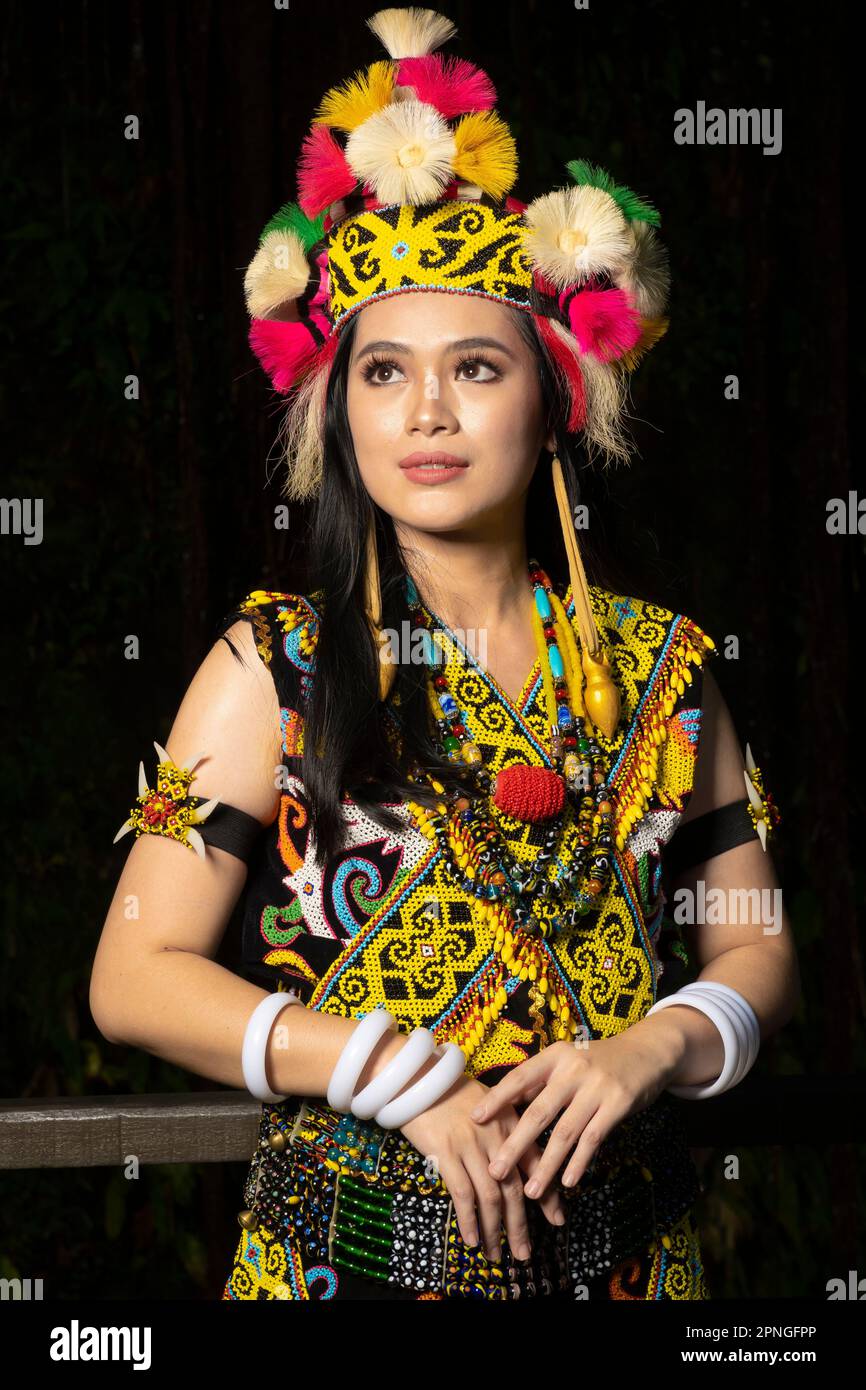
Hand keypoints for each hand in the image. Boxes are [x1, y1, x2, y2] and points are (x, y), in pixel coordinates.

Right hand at [399, 1073, 567, 1263]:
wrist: (418, 1079)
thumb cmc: (452, 1093)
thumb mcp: (489, 1104)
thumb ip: (507, 1129)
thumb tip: (519, 1160)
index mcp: (510, 1123)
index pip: (535, 1164)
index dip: (548, 1196)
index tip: (557, 1221)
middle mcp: (496, 1137)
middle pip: (515, 1189)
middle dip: (520, 1226)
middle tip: (524, 1254)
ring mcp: (471, 1146)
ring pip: (490, 1196)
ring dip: (495, 1231)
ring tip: (496, 1255)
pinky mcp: (446, 1153)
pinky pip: (462, 1193)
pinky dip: (469, 1220)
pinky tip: (472, 1239)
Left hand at [468, 1024, 680, 1199]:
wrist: (647, 1051)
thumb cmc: (598, 1061)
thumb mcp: (567, 1062)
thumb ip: (541, 1083)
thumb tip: (505, 1105)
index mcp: (555, 1056)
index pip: (520, 1078)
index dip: (497, 1099)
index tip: (474, 1119)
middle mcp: (573, 1069)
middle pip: (538, 1112)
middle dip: (515, 1145)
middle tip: (495, 1171)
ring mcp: (597, 1087)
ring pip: (565, 1133)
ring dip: (546, 1166)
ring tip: (530, 1191)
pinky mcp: (618, 1104)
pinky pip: (593, 1139)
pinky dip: (578, 1163)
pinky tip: (566, 1182)